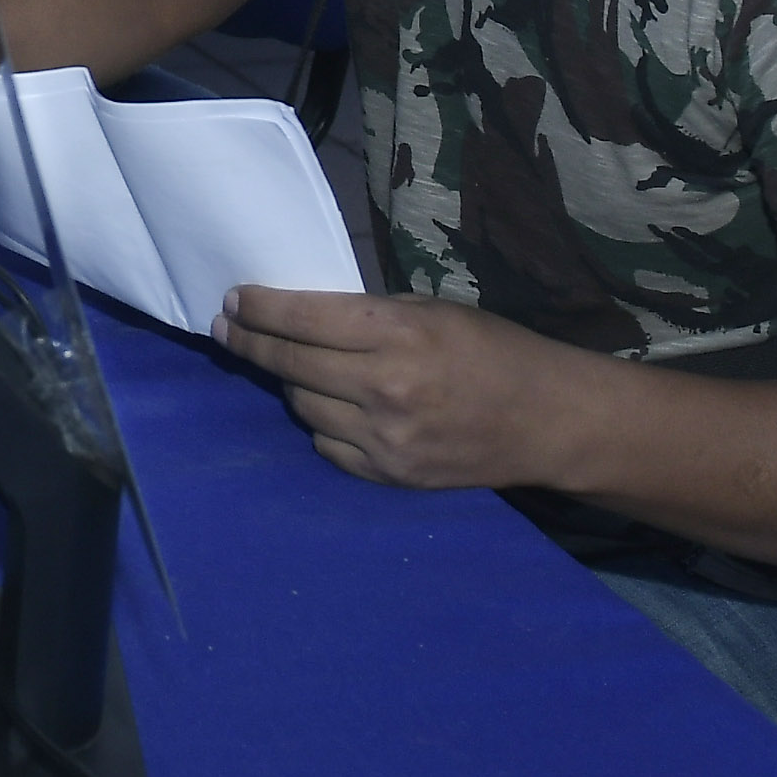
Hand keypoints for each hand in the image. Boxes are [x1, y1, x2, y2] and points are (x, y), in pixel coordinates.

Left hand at [213, 287, 583, 493]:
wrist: (548, 421)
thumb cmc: (493, 350)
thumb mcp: (432, 311)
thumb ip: (368, 315)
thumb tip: (301, 314)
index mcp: (398, 333)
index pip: (302, 318)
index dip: (258, 310)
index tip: (231, 302)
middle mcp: (384, 387)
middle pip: (289, 363)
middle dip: (250, 343)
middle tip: (228, 329)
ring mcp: (384, 437)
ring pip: (301, 405)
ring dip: (291, 383)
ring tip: (293, 367)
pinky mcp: (389, 474)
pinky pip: (326, 444)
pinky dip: (322, 423)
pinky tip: (332, 407)